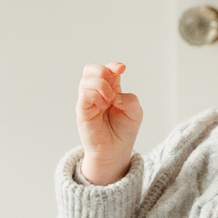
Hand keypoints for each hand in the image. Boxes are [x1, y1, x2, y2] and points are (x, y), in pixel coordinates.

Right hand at [76, 62, 142, 184]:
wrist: (115, 151)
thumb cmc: (124, 131)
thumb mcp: (135, 112)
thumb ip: (129, 98)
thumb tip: (113, 94)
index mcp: (111, 89)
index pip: (107, 69)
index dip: (113, 66)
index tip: (121, 69)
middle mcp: (97, 93)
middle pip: (91, 69)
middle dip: (103, 71)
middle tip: (112, 86)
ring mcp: (88, 101)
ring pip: (87, 79)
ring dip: (102, 85)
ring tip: (109, 100)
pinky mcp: (82, 110)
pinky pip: (85, 94)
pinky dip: (96, 95)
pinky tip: (103, 106)